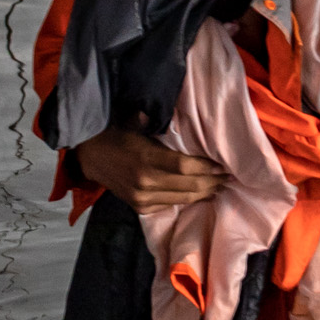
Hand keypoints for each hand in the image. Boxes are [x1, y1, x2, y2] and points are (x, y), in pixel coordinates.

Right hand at [73, 128, 225, 208]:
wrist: (89, 157)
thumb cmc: (116, 134)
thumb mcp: (134, 121)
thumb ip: (156, 120)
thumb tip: (184, 113)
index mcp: (145, 158)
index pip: (184, 166)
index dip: (206, 167)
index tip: (222, 164)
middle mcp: (144, 181)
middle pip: (188, 185)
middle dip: (212, 182)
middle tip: (229, 177)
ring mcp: (141, 197)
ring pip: (182, 198)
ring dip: (204, 193)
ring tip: (220, 186)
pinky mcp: (140, 207)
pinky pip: (171, 204)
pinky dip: (188, 199)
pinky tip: (201, 194)